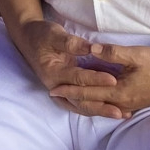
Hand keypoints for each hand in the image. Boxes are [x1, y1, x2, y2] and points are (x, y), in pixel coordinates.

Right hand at [8, 19, 149, 119]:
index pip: (77, 78)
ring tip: (121, 115)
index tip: (114, 80)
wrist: (28, 39)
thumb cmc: (42, 35)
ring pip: (81, 106)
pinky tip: (111, 111)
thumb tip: (91, 48)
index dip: (96, 79)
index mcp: (52, 72)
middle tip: (120, 111)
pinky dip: (95, 108)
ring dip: (100, 111)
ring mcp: (60, 91)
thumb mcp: (54, 34)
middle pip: (80, 101)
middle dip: (101, 106)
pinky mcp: (65, 92)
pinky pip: (81, 104)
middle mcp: (55, 86)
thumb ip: (71, 43)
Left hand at [47, 42, 149, 119]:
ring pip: (100, 104)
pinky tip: (94, 101)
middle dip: (72, 97)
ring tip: (69, 98)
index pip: (88, 91)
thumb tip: (92, 49)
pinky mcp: (135, 102)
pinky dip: (98, 103)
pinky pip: (110, 105)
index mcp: (119, 91)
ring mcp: (129, 104)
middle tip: (54, 94)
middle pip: (91, 101)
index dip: (70, 89)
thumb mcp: (137, 55)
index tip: (53, 88)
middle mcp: (121, 102)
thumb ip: (113, 53)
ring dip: (84, 101)